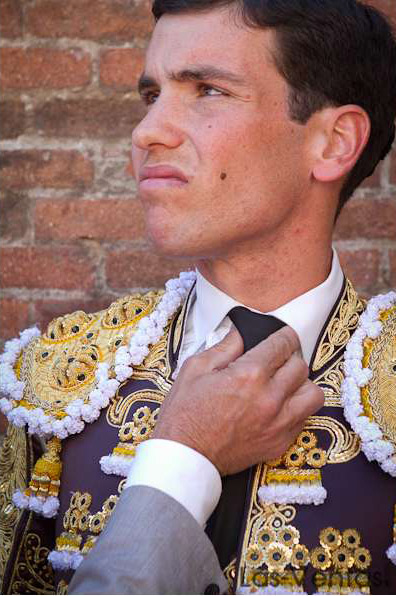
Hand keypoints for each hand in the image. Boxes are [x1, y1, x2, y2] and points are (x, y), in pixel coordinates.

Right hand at [153, 326, 323, 474]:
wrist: (186, 457)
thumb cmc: (185, 413)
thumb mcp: (195, 368)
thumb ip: (224, 346)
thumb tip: (242, 332)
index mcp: (249, 375)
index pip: (283, 345)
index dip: (284, 336)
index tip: (283, 335)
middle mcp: (270, 398)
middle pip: (301, 366)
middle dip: (290, 357)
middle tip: (277, 359)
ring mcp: (278, 424)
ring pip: (313, 394)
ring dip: (301, 384)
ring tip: (285, 384)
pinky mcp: (280, 443)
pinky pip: (304, 418)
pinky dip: (296, 408)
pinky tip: (279, 406)